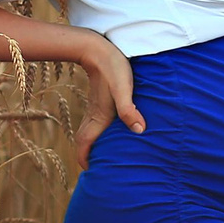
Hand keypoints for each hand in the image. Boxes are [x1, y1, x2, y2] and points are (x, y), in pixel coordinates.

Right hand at [71, 33, 145, 172]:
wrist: (97, 48)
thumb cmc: (112, 67)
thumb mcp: (123, 88)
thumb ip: (129, 109)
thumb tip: (139, 130)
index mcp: (99, 117)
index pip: (84, 145)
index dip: (85, 161)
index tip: (92, 174)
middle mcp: (94, 115)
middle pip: (84, 143)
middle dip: (88, 158)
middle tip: (98, 172)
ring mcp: (94, 108)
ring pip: (88, 133)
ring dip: (92, 146)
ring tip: (102, 157)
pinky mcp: (98, 100)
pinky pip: (93, 124)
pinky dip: (96, 134)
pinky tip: (108, 133)